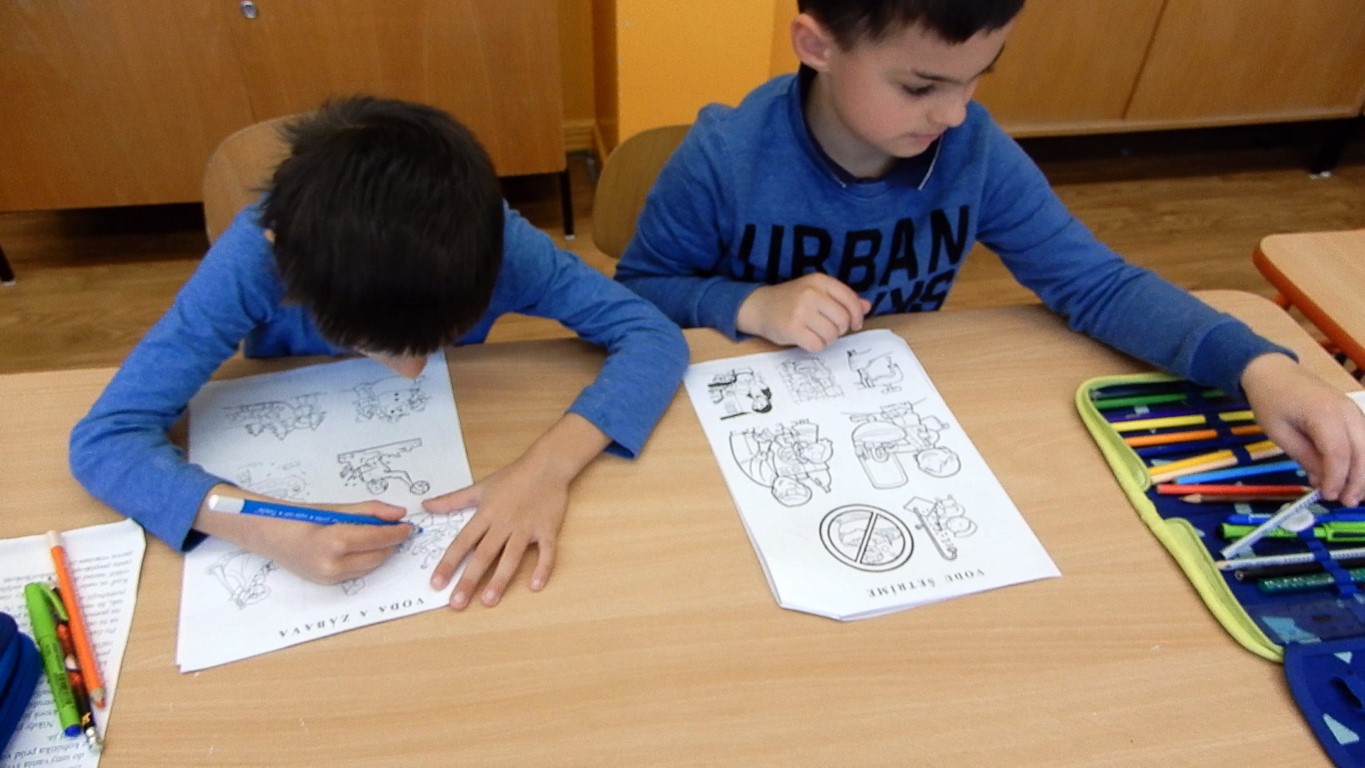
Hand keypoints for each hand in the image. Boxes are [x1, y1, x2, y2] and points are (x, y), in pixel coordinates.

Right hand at [193, 485, 413, 583]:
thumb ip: (370, 511)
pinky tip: (363, 547)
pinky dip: (365, 559)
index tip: (408, 525)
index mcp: (334, 541)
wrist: (269, 535)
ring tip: (381, 535)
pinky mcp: (328, 584)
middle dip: (392, 543)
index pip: (379, 538)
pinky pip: (357, 572)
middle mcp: (332, 564)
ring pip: (371, 566)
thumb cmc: (299, 517)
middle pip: (379, 556)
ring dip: (381, 552)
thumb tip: (399, 514)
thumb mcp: (336, 508)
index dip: (397, 532)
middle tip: (398, 528)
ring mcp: (329, 577)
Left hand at [424, 414, 609, 608]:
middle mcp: (504, 523)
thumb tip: (425, 506)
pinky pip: (546, 552)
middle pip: (484, 555)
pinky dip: (542, 568)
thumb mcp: (479, 487)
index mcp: (486, 514)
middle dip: (469, 580)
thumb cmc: (512, 477)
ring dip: (500, 579)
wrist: (547, 465)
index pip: (462, 542)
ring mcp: (526, 528)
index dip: (448, 563)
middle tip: (457, 603)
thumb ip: (452, 500)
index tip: (436, 584)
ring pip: (512, 556)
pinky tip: (535, 586)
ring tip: (489, 601)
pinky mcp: (547, 529)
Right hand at [737, 273, 871, 351]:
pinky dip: (815, 345)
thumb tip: (867, 306)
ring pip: (831, 334)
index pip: (850, 299)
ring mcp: (800, 311)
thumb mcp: (817, 291)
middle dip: (839, 329)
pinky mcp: (792, 328)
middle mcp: (810, 293)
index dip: (857, 315)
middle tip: (828, 328)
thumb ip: (842, 298)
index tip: (855, 324)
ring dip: (827, 339)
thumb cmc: (791, 300)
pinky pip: (817, 344)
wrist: (759, 306)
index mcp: (819, 281)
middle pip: (842, 320)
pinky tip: (806, 338)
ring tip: (815, 332)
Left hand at [1241, 353, 1364, 505]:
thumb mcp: (1279, 433)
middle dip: (1357, 481)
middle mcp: (1348, 412)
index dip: (1336, 478)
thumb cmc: (1270, 401)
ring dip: (1363, 473)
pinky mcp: (1354, 414)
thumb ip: (1304, 456)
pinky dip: (1361, 460)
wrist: (1274, 372)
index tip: (1327, 495)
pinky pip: (1364, 440)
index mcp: (1324, 414)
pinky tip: (1350, 477)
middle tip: (1345, 502)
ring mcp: (1354, 411)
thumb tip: (1324, 481)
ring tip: (1351, 494)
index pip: (1339, 453)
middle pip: (1362, 452)